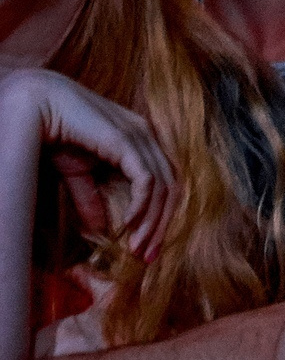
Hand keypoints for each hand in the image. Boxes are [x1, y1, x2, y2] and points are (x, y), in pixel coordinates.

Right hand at [0, 69, 174, 263]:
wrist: (38, 104)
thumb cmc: (56, 133)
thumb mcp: (77, 173)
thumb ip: (91, 198)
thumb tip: (101, 228)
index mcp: (141, 141)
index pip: (165, 183)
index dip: (160, 216)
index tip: (146, 246)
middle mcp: (148, 137)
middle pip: (171, 188)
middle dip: (160, 225)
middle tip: (147, 255)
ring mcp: (141, 137)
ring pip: (163, 188)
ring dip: (152, 222)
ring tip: (137, 247)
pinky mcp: (128, 141)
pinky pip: (147, 181)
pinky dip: (142, 205)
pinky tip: (129, 224)